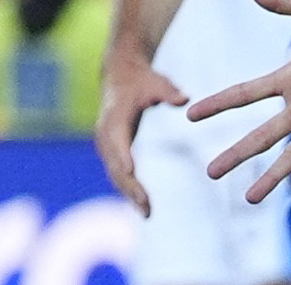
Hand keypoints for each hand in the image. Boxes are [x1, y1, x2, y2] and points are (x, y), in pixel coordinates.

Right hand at [96, 50, 188, 214]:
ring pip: (116, 174)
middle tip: (146, 206)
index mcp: (114, 119)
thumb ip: (169, 92)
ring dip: (129, 194)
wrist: (121, 77)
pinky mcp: (113, 151)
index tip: (131, 173)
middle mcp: (105, 136)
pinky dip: (128, 189)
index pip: (117, 142)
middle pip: (115, 166)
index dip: (123, 157)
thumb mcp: (157, 82)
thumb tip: (184, 99)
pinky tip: (142, 204)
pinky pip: (119, 173)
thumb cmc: (143, 80)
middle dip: (129, 187)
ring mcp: (107, 145)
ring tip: (147, 212)